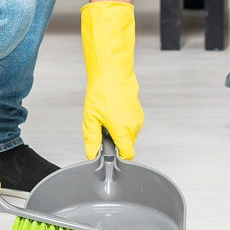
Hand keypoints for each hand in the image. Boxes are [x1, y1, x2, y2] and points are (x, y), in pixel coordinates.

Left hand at [81, 2, 143, 159]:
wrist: (113, 72)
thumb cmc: (102, 91)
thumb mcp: (91, 118)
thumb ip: (92, 140)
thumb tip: (92, 154)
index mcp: (123, 131)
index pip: (127, 156)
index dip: (117, 158)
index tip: (108, 153)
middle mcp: (134, 127)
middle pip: (126, 144)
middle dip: (114, 141)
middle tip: (102, 127)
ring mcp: (138, 119)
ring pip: (128, 134)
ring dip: (118, 131)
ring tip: (107, 116)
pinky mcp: (139, 112)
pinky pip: (131, 124)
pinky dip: (122, 122)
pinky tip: (113, 111)